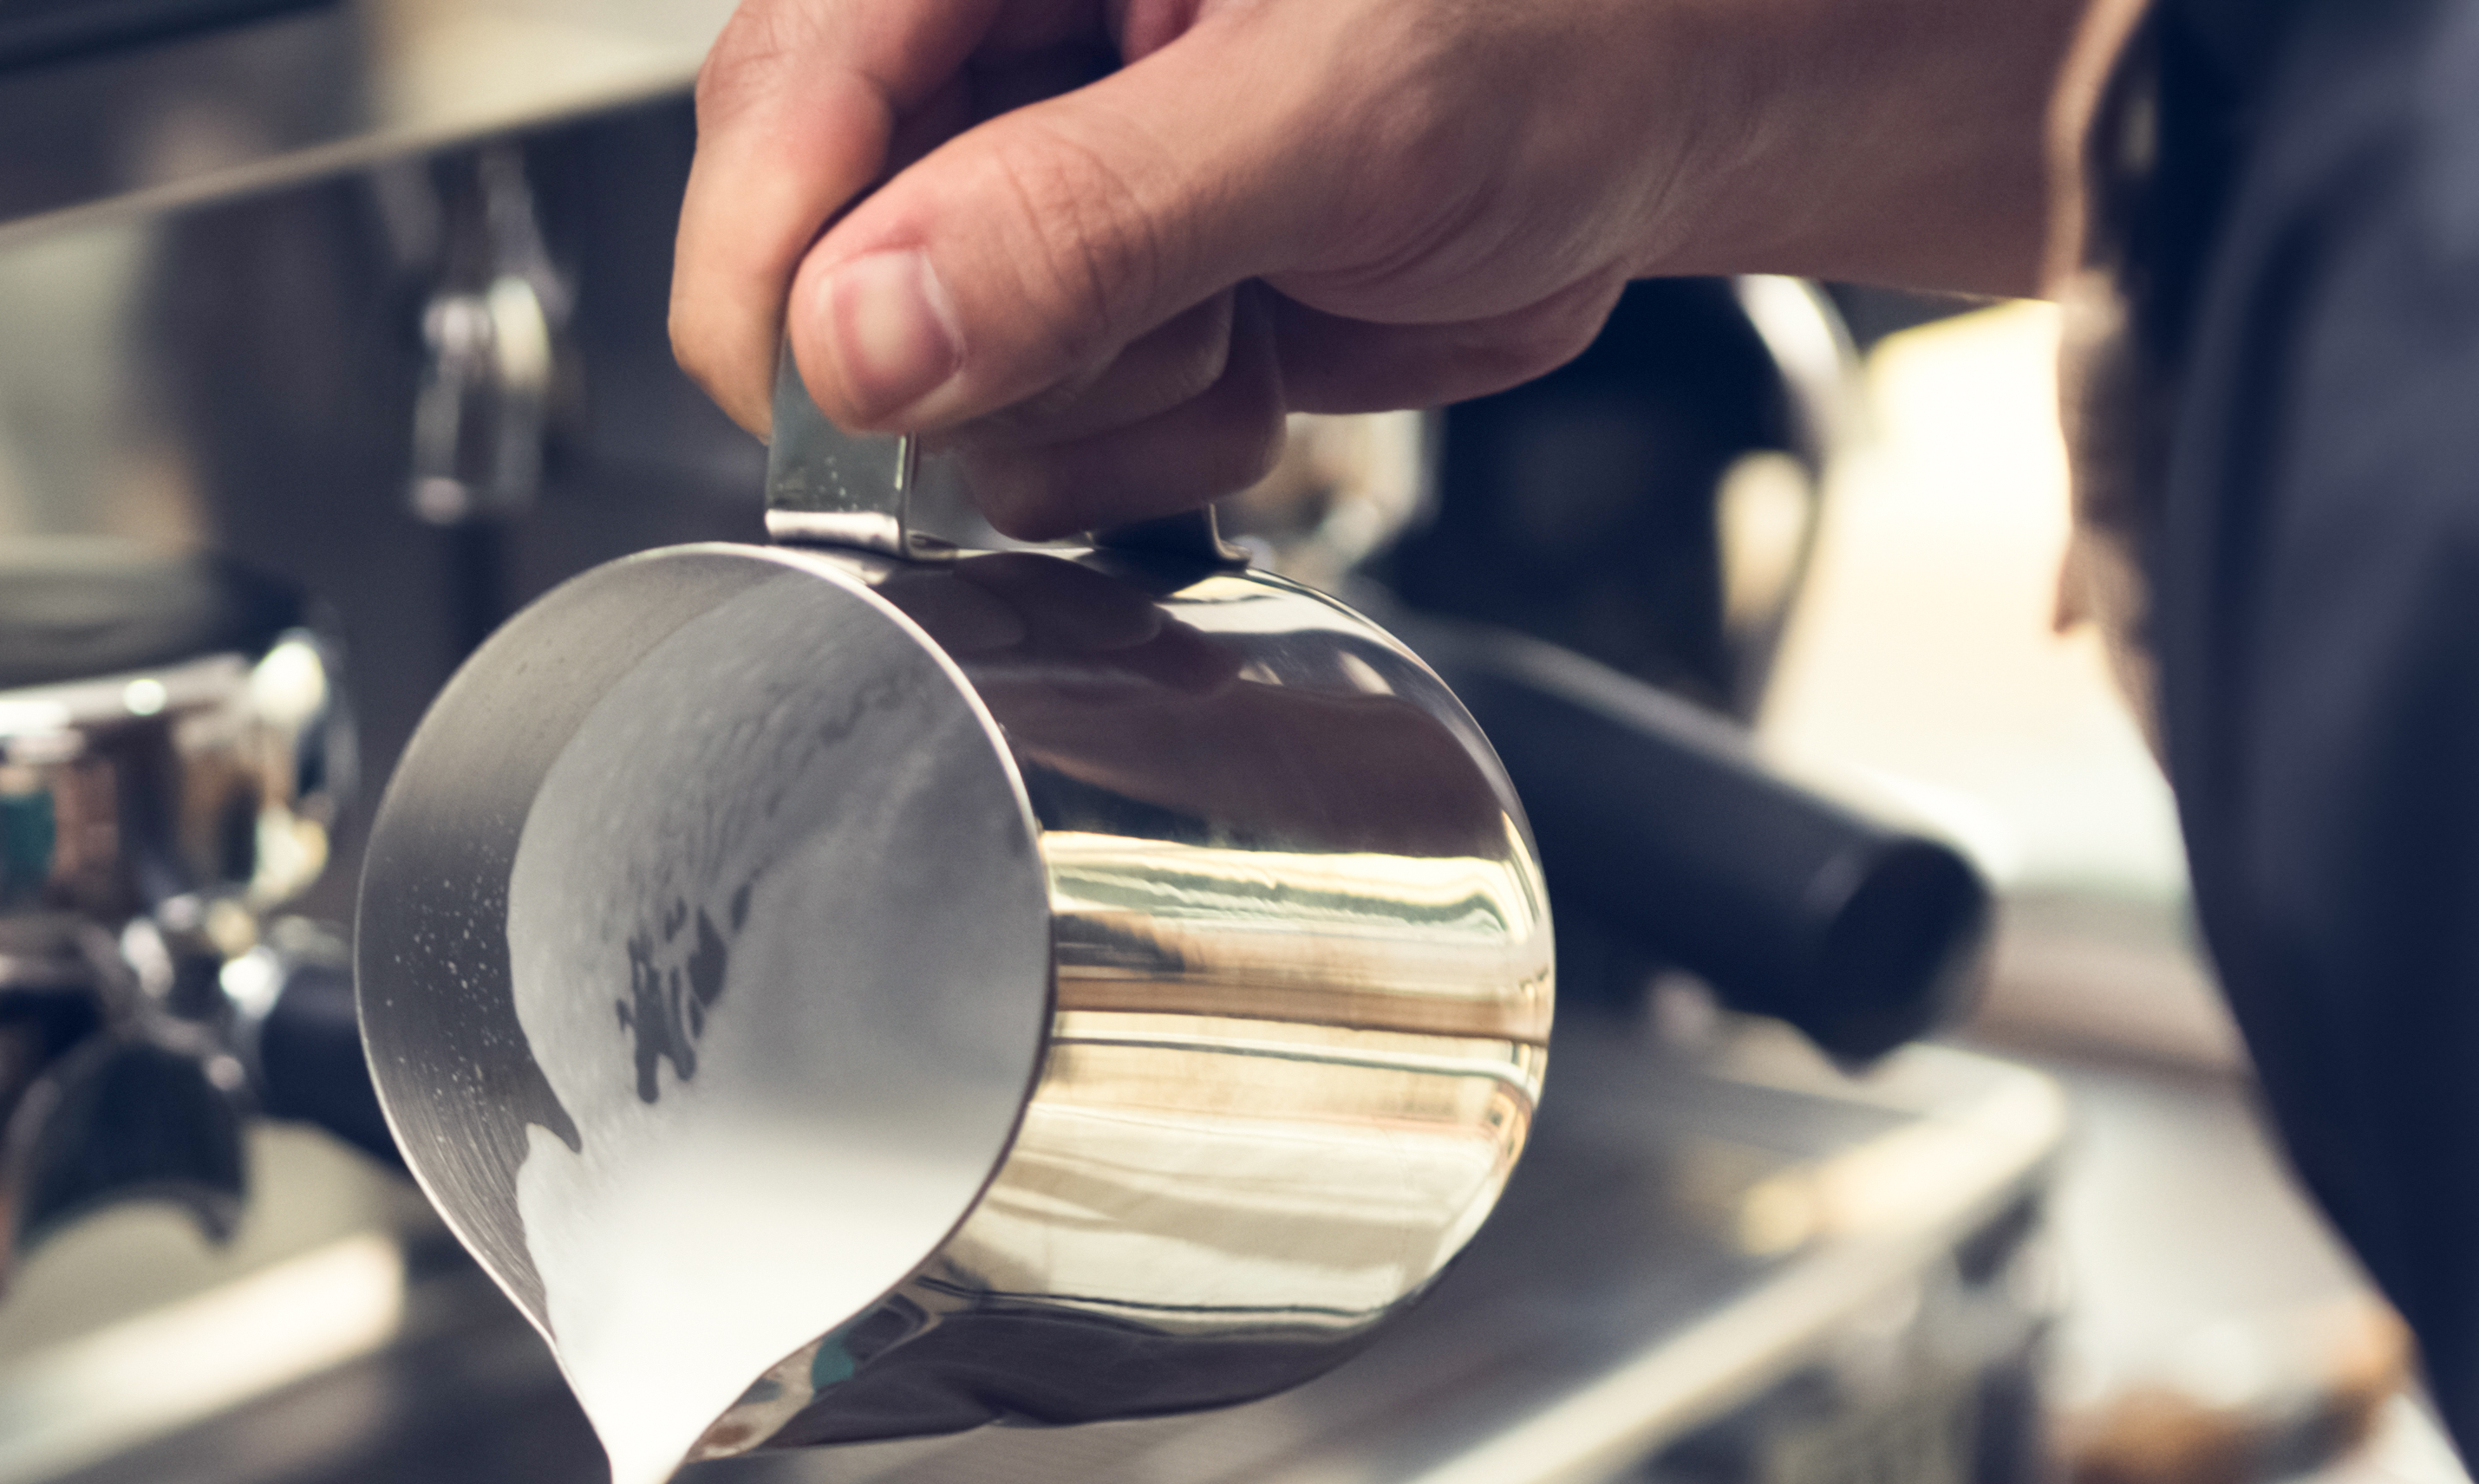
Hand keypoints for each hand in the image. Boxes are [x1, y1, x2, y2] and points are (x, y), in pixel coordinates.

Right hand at [670, 0, 2098, 533]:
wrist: (1704, 87)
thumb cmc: (1574, 16)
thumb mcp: (1339, 114)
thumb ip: (1083, 221)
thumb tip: (860, 333)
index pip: (774, 112)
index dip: (783, 280)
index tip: (856, 399)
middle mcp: (987, 44)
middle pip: (824, 271)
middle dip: (997, 355)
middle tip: (1186, 313)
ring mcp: (1033, 182)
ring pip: (926, 387)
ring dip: (1098, 411)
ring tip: (1255, 312)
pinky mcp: (1096, 295)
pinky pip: (1033, 443)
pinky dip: (1148, 446)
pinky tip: (1258, 351)